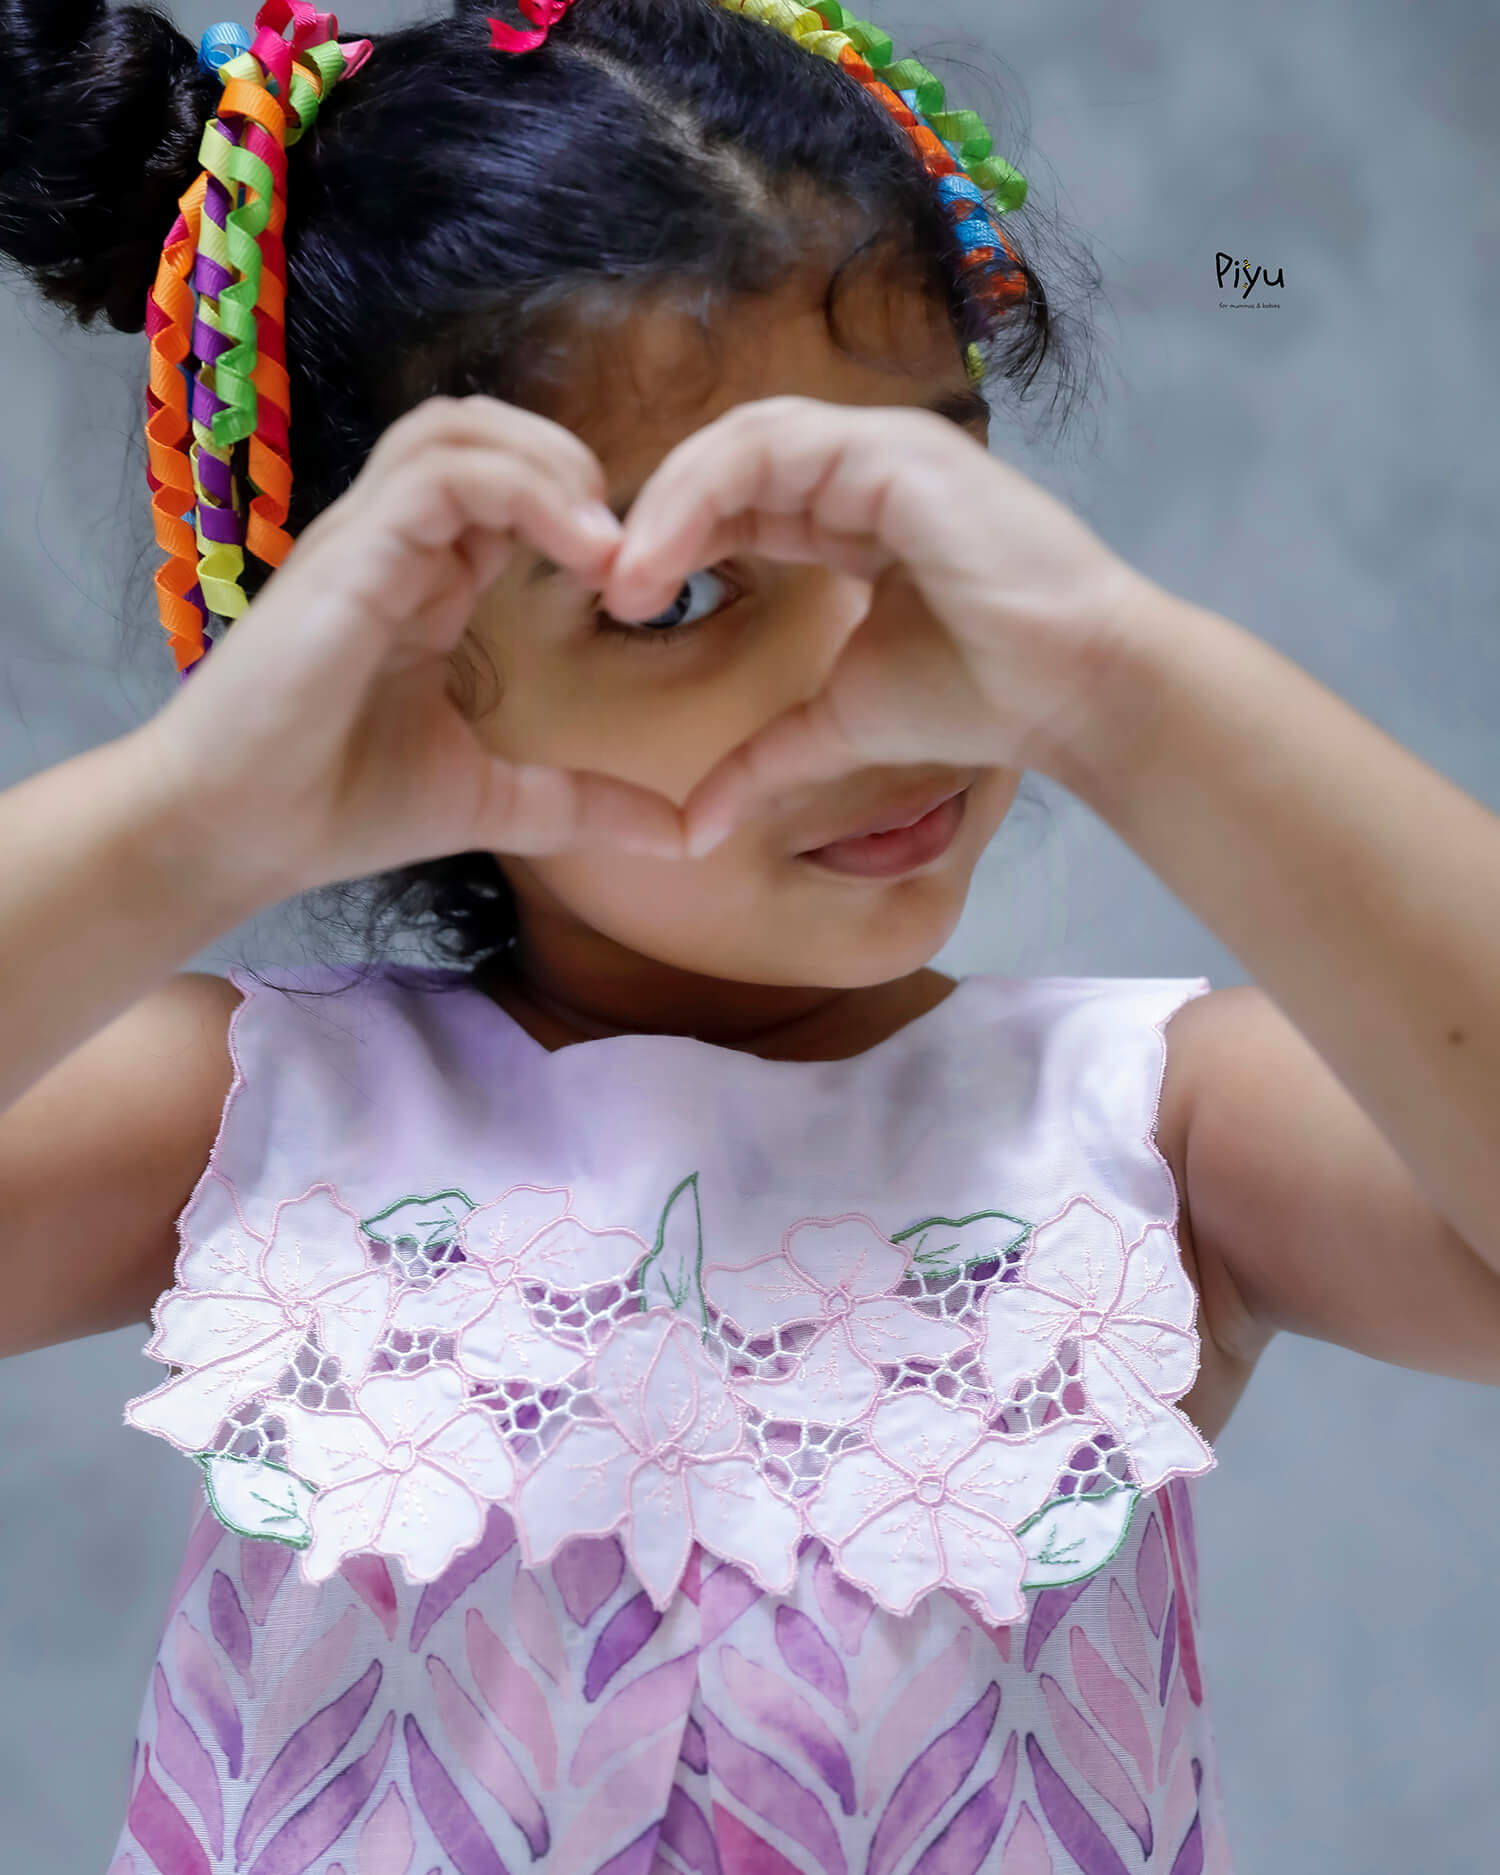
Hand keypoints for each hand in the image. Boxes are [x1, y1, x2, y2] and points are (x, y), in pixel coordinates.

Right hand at [136, 397, 686, 904]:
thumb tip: (682, 836)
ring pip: (457, 430)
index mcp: (423, 579)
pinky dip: (524, 491)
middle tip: (633, 546)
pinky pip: (441, 475)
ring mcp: (365, 540)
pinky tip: (584, 552)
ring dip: (553, 466)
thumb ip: (581, 803)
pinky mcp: (348, 556)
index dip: (578, 506)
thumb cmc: (336, 808)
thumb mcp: (492, 800)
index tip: (639, 581)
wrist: (235, 837)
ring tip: (612, 545)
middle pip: (481, 428)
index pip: (501, 484)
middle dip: (571, 463)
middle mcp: (392, 543)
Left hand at [601, 396, 1156, 854]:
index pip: (737, 494)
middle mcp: (862, 466)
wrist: (1069, 693)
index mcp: (851, 511)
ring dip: (667, 504)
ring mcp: (880, 449)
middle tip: (604, 588)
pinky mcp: (893, 452)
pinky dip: (702, 496)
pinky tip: (664, 564)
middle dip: (656, 515)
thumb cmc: (976, 697)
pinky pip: (771, 451)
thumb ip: (760, 760)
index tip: (623, 606)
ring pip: (740, 440)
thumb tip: (692, 830)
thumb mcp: (834, 726)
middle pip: (727, 457)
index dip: (673, 539)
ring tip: (623, 582)